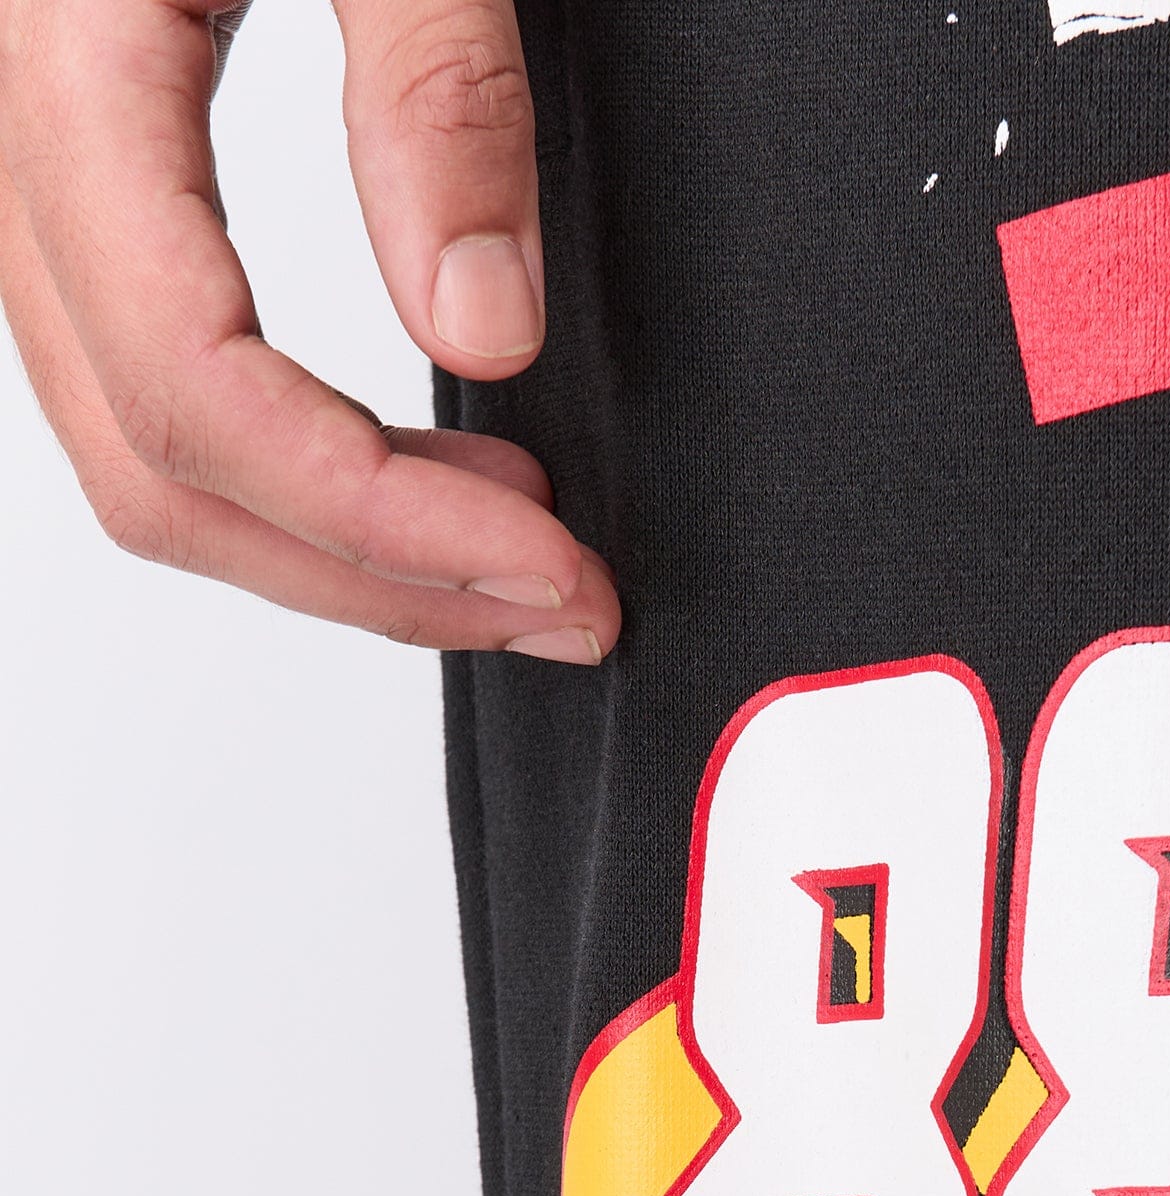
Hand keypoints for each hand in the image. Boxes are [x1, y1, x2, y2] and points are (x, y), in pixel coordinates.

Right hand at [0, 0, 617, 661]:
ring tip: (512, 553)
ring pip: (148, 443)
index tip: (547, 569)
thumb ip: (429, 82)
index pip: (193, 387)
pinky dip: (303, 460)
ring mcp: (44, 163)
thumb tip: (481, 323)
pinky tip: (425, 459)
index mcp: (60, 59)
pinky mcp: (92, 167)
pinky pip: (168, 370)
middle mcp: (17, 135)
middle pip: (155, 464)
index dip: (375, 525)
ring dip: (337, 541)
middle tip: (558, 603)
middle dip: (370, 576)